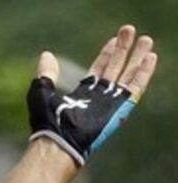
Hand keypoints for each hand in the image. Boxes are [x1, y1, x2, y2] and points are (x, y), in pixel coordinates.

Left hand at [27, 24, 157, 164]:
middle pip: (115, 69)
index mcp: (82, 94)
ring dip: (137, 57)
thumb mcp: (41, 92)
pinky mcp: (119, 108)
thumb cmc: (47, 122)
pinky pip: (135, 88)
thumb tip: (46, 55)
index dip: (106, 55)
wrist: (58, 142)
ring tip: (145, 40)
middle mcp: (98, 98)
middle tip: (129, 31)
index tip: (113, 40)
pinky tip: (150, 58)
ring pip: (128, 75)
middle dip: (122, 50)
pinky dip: (143, 73)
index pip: (98, 70)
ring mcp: (110, 103)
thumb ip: (46, 73)